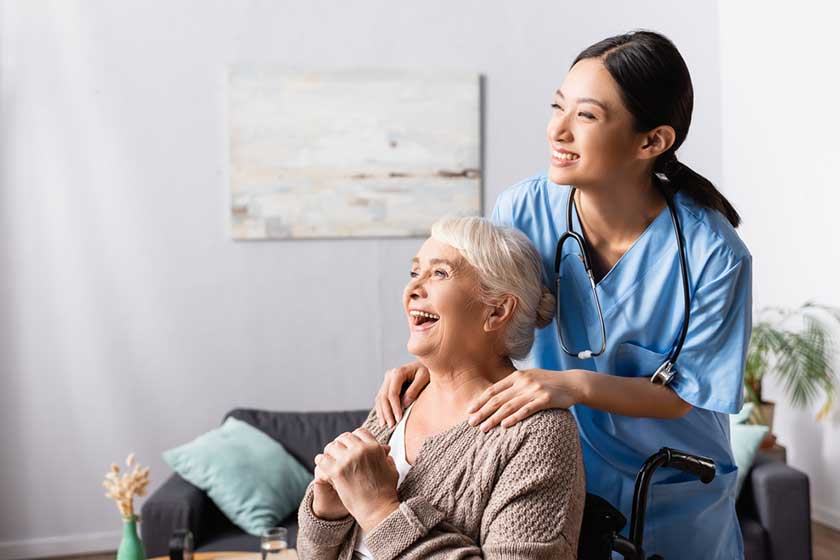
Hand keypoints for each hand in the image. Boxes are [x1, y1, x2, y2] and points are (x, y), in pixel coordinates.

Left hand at [315, 429, 399, 530]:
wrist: (377, 510)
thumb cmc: (386, 492)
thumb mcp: (391, 470)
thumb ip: (387, 457)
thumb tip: (385, 449)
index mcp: (374, 447)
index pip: (359, 432)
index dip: (354, 439)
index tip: (350, 448)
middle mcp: (361, 449)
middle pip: (344, 438)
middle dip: (341, 446)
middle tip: (338, 456)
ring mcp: (348, 459)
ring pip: (331, 447)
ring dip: (330, 454)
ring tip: (330, 462)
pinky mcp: (336, 471)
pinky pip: (322, 459)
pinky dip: (321, 462)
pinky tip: (323, 468)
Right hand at [376, 361, 429, 427]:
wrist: (426, 365)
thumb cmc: (427, 371)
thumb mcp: (424, 377)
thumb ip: (414, 390)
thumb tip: (404, 403)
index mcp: (398, 372)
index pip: (392, 393)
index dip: (395, 408)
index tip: (399, 419)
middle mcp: (389, 374)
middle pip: (384, 397)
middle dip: (387, 413)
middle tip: (391, 425)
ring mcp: (387, 379)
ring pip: (380, 398)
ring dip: (382, 413)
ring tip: (386, 425)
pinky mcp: (387, 385)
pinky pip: (381, 398)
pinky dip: (381, 409)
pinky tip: (383, 419)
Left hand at [467, 368, 582, 431]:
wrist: (572, 383)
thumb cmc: (548, 383)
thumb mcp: (529, 378)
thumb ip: (514, 386)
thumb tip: (495, 398)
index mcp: (517, 376)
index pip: (493, 390)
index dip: (480, 400)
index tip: (469, 410)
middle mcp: (523, 382)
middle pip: (498, 399)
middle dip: (483, 412)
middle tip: (471, 422)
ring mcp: (534, 390)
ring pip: (509, 406)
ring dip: (494, 418)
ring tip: (484, 428)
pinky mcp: (545, 399)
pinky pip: (527, 410)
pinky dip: (514, 418)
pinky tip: (504, 425)